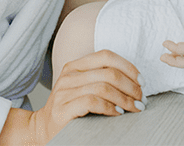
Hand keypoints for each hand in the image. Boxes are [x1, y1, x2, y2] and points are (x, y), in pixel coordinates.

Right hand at [0, 50, 143, 145]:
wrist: (42, 128)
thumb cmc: (70, 109)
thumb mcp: (85, 88)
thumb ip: (103, 80)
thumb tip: (136, 82)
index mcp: (75, 66)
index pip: (106, 56)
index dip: (128, 67)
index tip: (141, 82)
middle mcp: (68, 76)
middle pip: (109, 73)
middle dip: (131, 87)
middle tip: (141, 99)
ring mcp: (63, 92)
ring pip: (103, 87)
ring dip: (124, 99)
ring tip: (134, 108)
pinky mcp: (62, 109)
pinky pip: (92, 102)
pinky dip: (110, 107)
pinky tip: (118, 113)